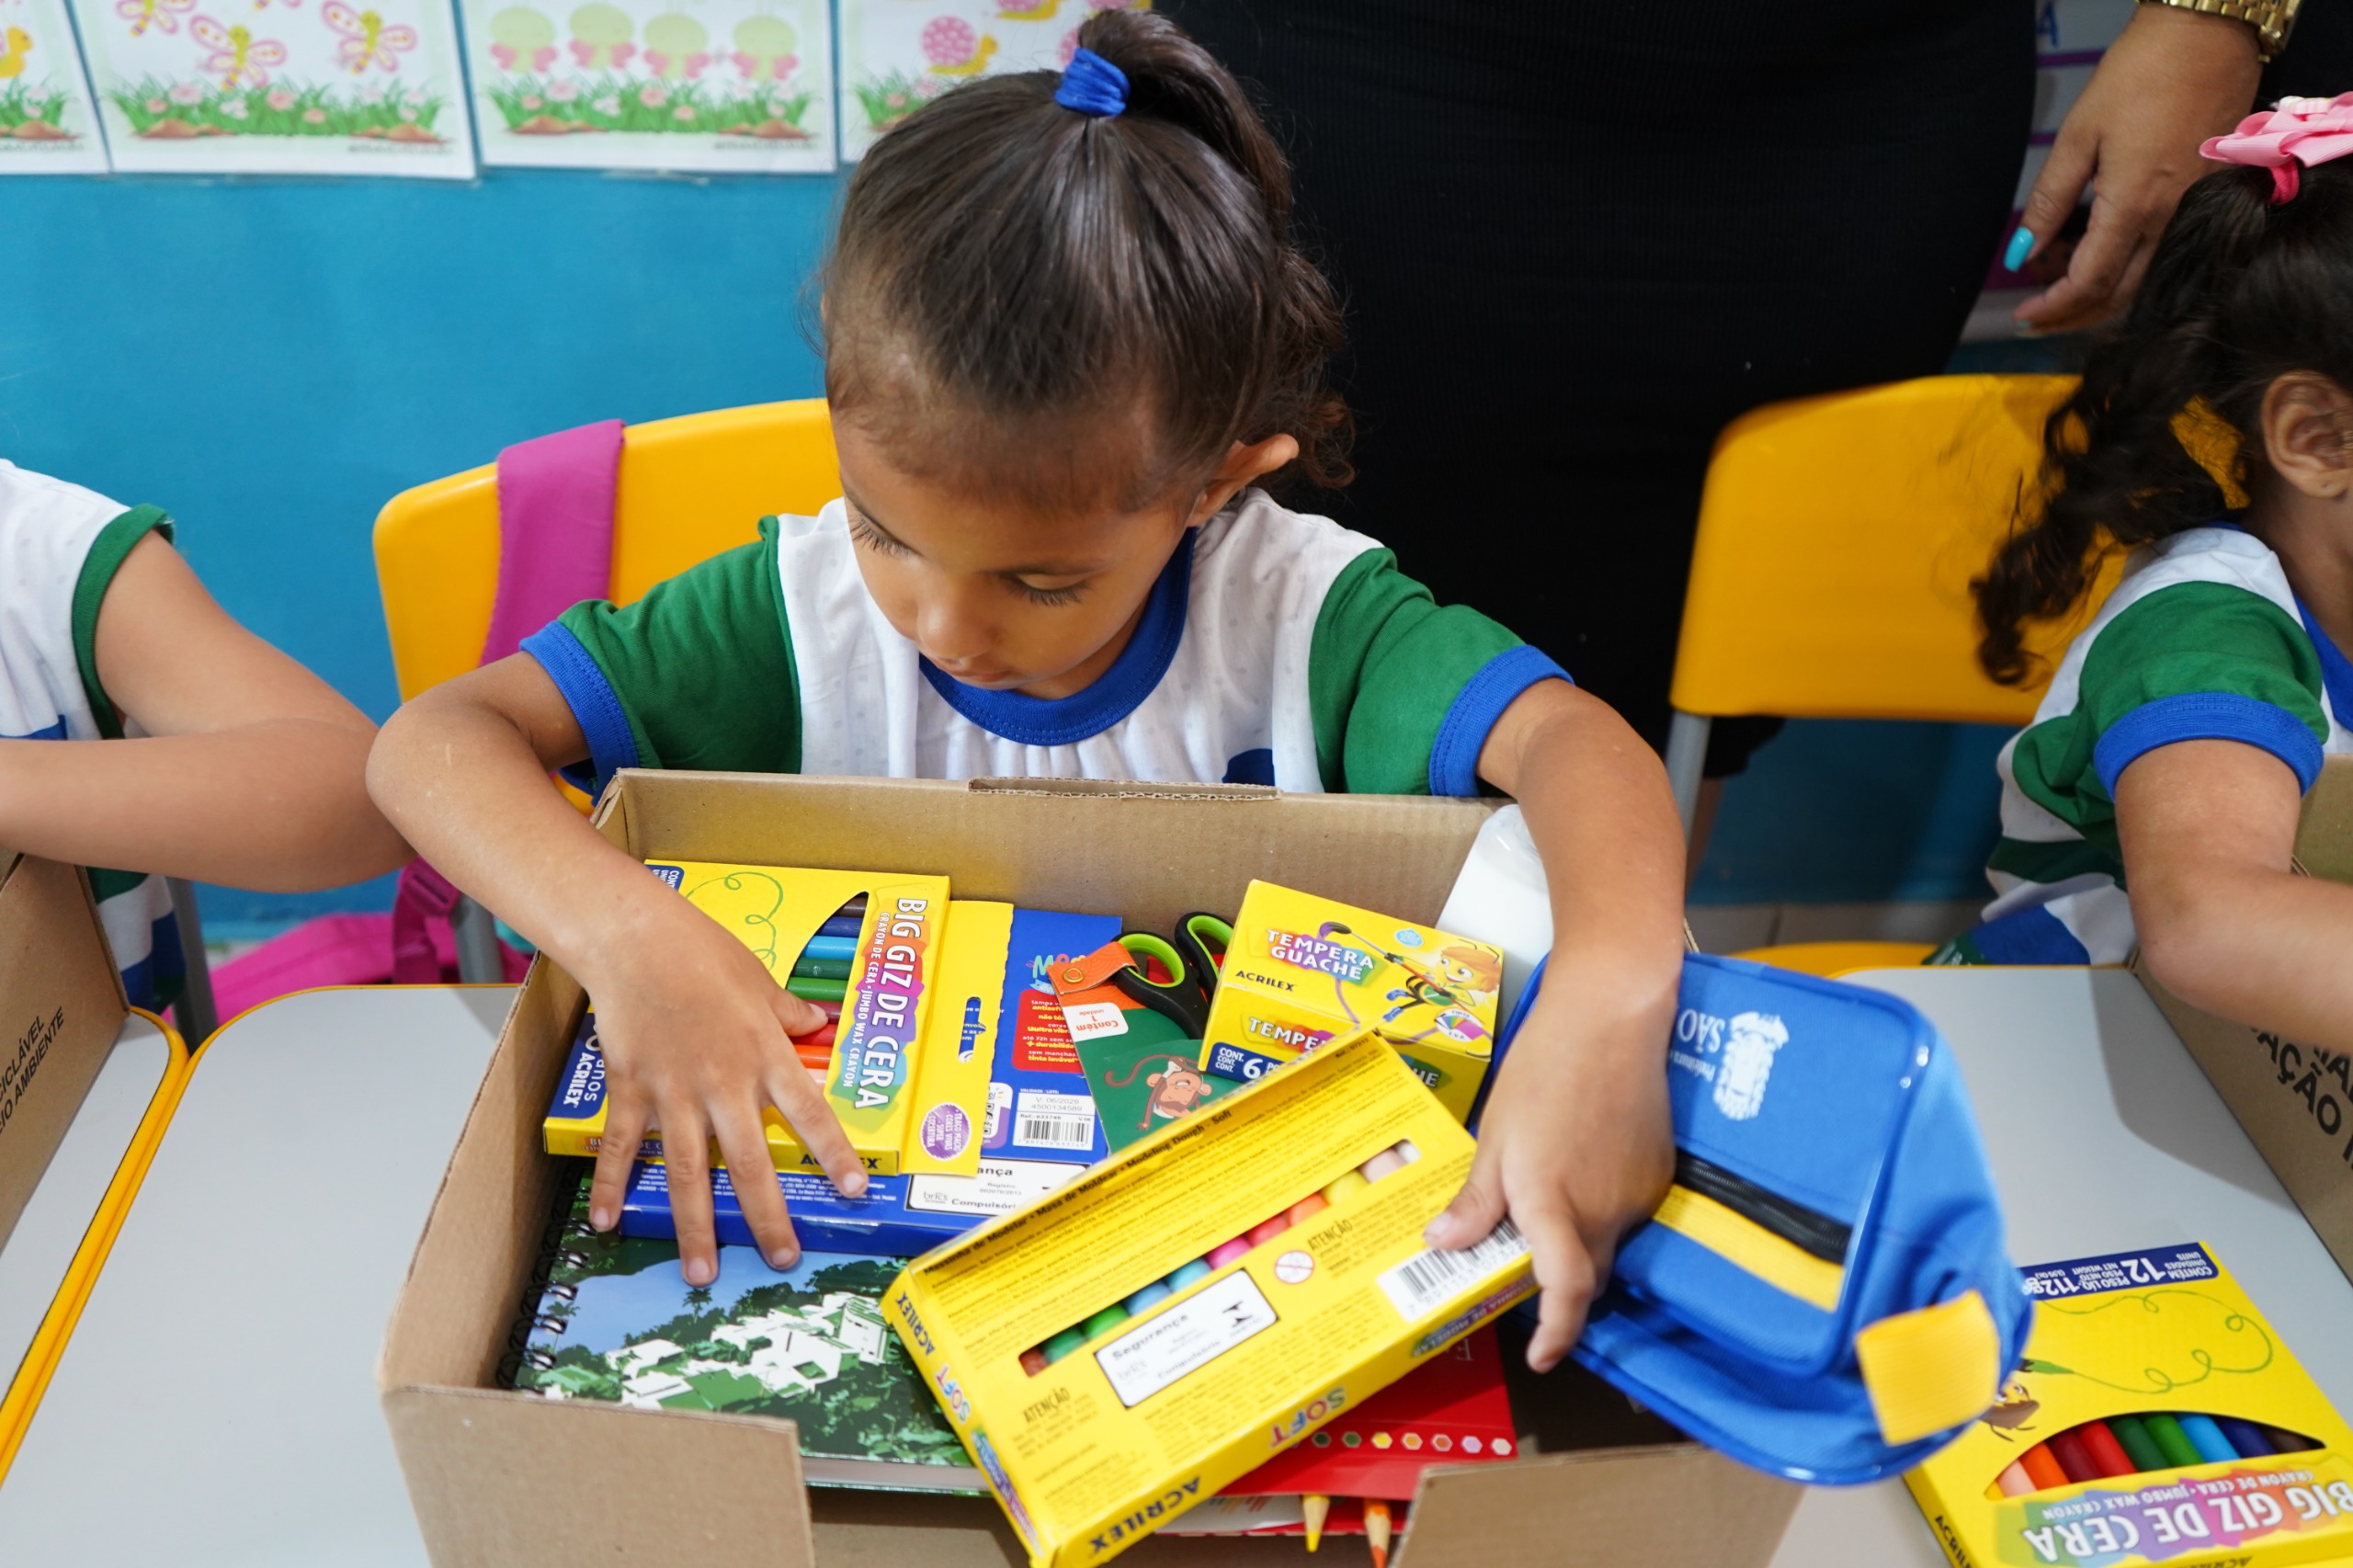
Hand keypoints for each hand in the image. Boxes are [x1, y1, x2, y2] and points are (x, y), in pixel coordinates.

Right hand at [580, 905, 866, 1284]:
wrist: (637, 938)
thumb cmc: (703, 952)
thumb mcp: (761, 980)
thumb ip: (788, 1012)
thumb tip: (818, 1022)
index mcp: (765, 1055)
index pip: (810, 1114)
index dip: (833, 1154)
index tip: (854, 1193)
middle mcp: (724, 1083)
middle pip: (750, 1163)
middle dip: (768, 1217)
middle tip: (783, 1260)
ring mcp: (674, 1092)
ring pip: (688, 1171)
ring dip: (695, 1227)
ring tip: (702, 1274)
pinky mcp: (632, 1089)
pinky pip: (622, 1147)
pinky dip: (612, 1184)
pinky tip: (606, 1223)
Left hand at [1424, 973, 1673, 1371]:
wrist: (1612, 1019)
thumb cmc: (1542, 1072)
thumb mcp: (1495, 1136)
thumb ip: (1477, 1200)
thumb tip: (1442, 1246)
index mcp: (1554, 1206)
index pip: (1566, 1292)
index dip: (1556, 1334)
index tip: (1541, 1358)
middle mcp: (1603, 1213)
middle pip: (1585, 1277)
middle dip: (1558, 1290)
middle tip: (1522, 1267)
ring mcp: (1637, 1196)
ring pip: (1606, 1245)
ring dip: (1577, 1244)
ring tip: (1545, 1202)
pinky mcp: (1659, 1174)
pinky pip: (1625, 1214)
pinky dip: (1599, 1212)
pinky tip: (1579, 1169)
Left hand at [2013, 4, 2260, 332]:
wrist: (2208, 37)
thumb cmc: (2138, 77)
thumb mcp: (2078, 137)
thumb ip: (2049, 201)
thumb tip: (2021, 253)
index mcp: (2134, 206)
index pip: (2090, 283)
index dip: (2054, 308)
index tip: (2023, 314)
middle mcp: (2171, 219)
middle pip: (2120, 296)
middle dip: (2074, 315)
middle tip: (2036, 316)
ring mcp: (2195, 211)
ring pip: (2145, 280)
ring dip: (2099, 296)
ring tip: (2056, 284)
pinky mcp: (2208, 198)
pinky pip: (2165, 254)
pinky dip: (2127, 268)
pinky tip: (2097, 255)